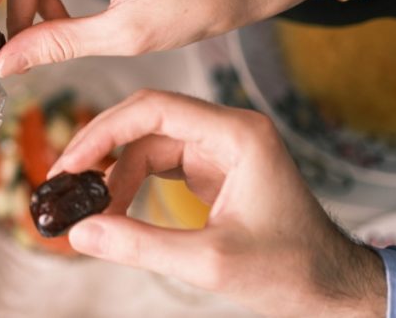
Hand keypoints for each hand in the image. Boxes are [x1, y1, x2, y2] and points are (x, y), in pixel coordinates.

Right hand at [50, 90, 385, 316]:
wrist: (330, 287)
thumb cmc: (289, 270)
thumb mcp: (208, 262)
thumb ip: (139, 244)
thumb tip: (80, 231)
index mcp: (238, 136)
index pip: (154, 109)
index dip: (104, 131)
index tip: (71, 162)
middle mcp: (229, 132)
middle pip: (146, 122)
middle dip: (102, 151)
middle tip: (65, 183)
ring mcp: (222, 148)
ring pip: (148, 143)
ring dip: (115, 172)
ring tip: (90, 208)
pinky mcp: (214, 169)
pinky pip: (160, 163)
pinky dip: (132, 182)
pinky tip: (114, 206)